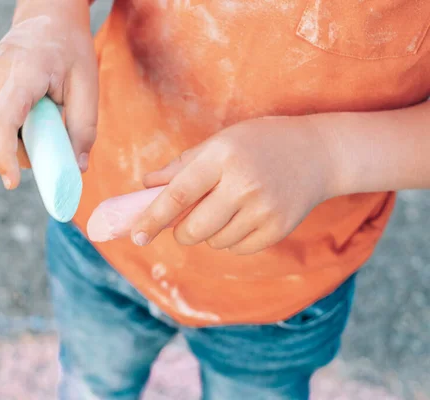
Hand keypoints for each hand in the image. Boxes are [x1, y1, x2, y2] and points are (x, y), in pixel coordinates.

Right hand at [0, 0, 97, 189]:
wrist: (46, 17)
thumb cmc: (70, 48)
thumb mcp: (87, 84)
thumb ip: (84, 128)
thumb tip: (78, 168)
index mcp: (22, 72)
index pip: (2, 120)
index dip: (4, 156)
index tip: (12, 183)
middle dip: (19, 154)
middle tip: (51, 150)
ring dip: (15, 144)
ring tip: (44, 126)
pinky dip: (9, 133)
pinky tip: (31, 120)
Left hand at [130, 116, 336, 253]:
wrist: (317, 154)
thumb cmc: (258, 143)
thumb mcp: (220, 142)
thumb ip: (181, 166)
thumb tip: (147, 186)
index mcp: (222, 157)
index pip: (178, 194)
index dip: (153, 217)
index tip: (136, 235)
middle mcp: (243, 184)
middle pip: (194, 229)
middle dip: (182, 231)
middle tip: (186, 221)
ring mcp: (264, 209)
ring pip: (215, 242)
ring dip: (210, 233)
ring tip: (228, 207)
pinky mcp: (278, 229)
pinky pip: (237, 249)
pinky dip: (232, 239)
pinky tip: (246, 216)